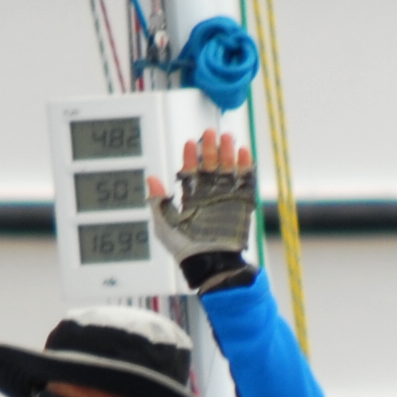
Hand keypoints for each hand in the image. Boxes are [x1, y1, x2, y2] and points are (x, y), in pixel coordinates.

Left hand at [150, 127, 255, 265]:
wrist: (210, 264)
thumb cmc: (185, 249)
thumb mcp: (164, 224)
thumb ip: (158, 201)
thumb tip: (150, 178)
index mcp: (191, 198)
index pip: (191, 171)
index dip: (190, 157)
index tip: (189, 144)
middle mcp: (209, 195)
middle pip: (210, 165)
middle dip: (210, 148)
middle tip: (209, 133)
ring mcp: (226, 198)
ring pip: (228, 169)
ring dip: (227, 152)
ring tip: (226, 137)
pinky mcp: (242, 203)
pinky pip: (245, 181)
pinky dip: (245, 166)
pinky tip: (242, 151)